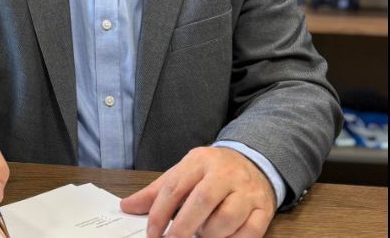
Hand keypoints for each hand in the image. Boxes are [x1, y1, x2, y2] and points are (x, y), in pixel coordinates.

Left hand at [120, 147, 275, 237]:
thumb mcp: (184, 172)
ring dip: (209, 234)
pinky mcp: (263, 208)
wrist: (253, 162)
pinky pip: (249, 232)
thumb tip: (127, 206)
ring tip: (200, 236)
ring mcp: (246, 190)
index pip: (175, 186)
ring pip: (226, 218)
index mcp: (199, 160)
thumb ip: (157, 191)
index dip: (160, 213)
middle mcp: (224, 173)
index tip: (152, 233)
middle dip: (183, 227)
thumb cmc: (211, 172)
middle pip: (202, 200)